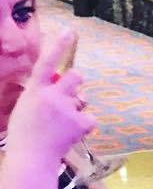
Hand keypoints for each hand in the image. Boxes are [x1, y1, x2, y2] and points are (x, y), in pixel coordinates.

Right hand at [5, 33, 94, 169]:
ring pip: (82, 98)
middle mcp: (51, 95)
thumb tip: (58, 83)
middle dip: (76, 83)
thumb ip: (42, 91)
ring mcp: (66, 109)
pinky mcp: (78, 123)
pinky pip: (90, 118)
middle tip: (70, 95)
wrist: (31, 157)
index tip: (69, 31)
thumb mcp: (26, 104)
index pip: (47, 61)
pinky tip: (74, 133)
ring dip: (78, 106)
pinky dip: (86, 125)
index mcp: (35, 88)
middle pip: (76, 77)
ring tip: (64, 123)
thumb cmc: (26, 132)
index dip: (58, 45)